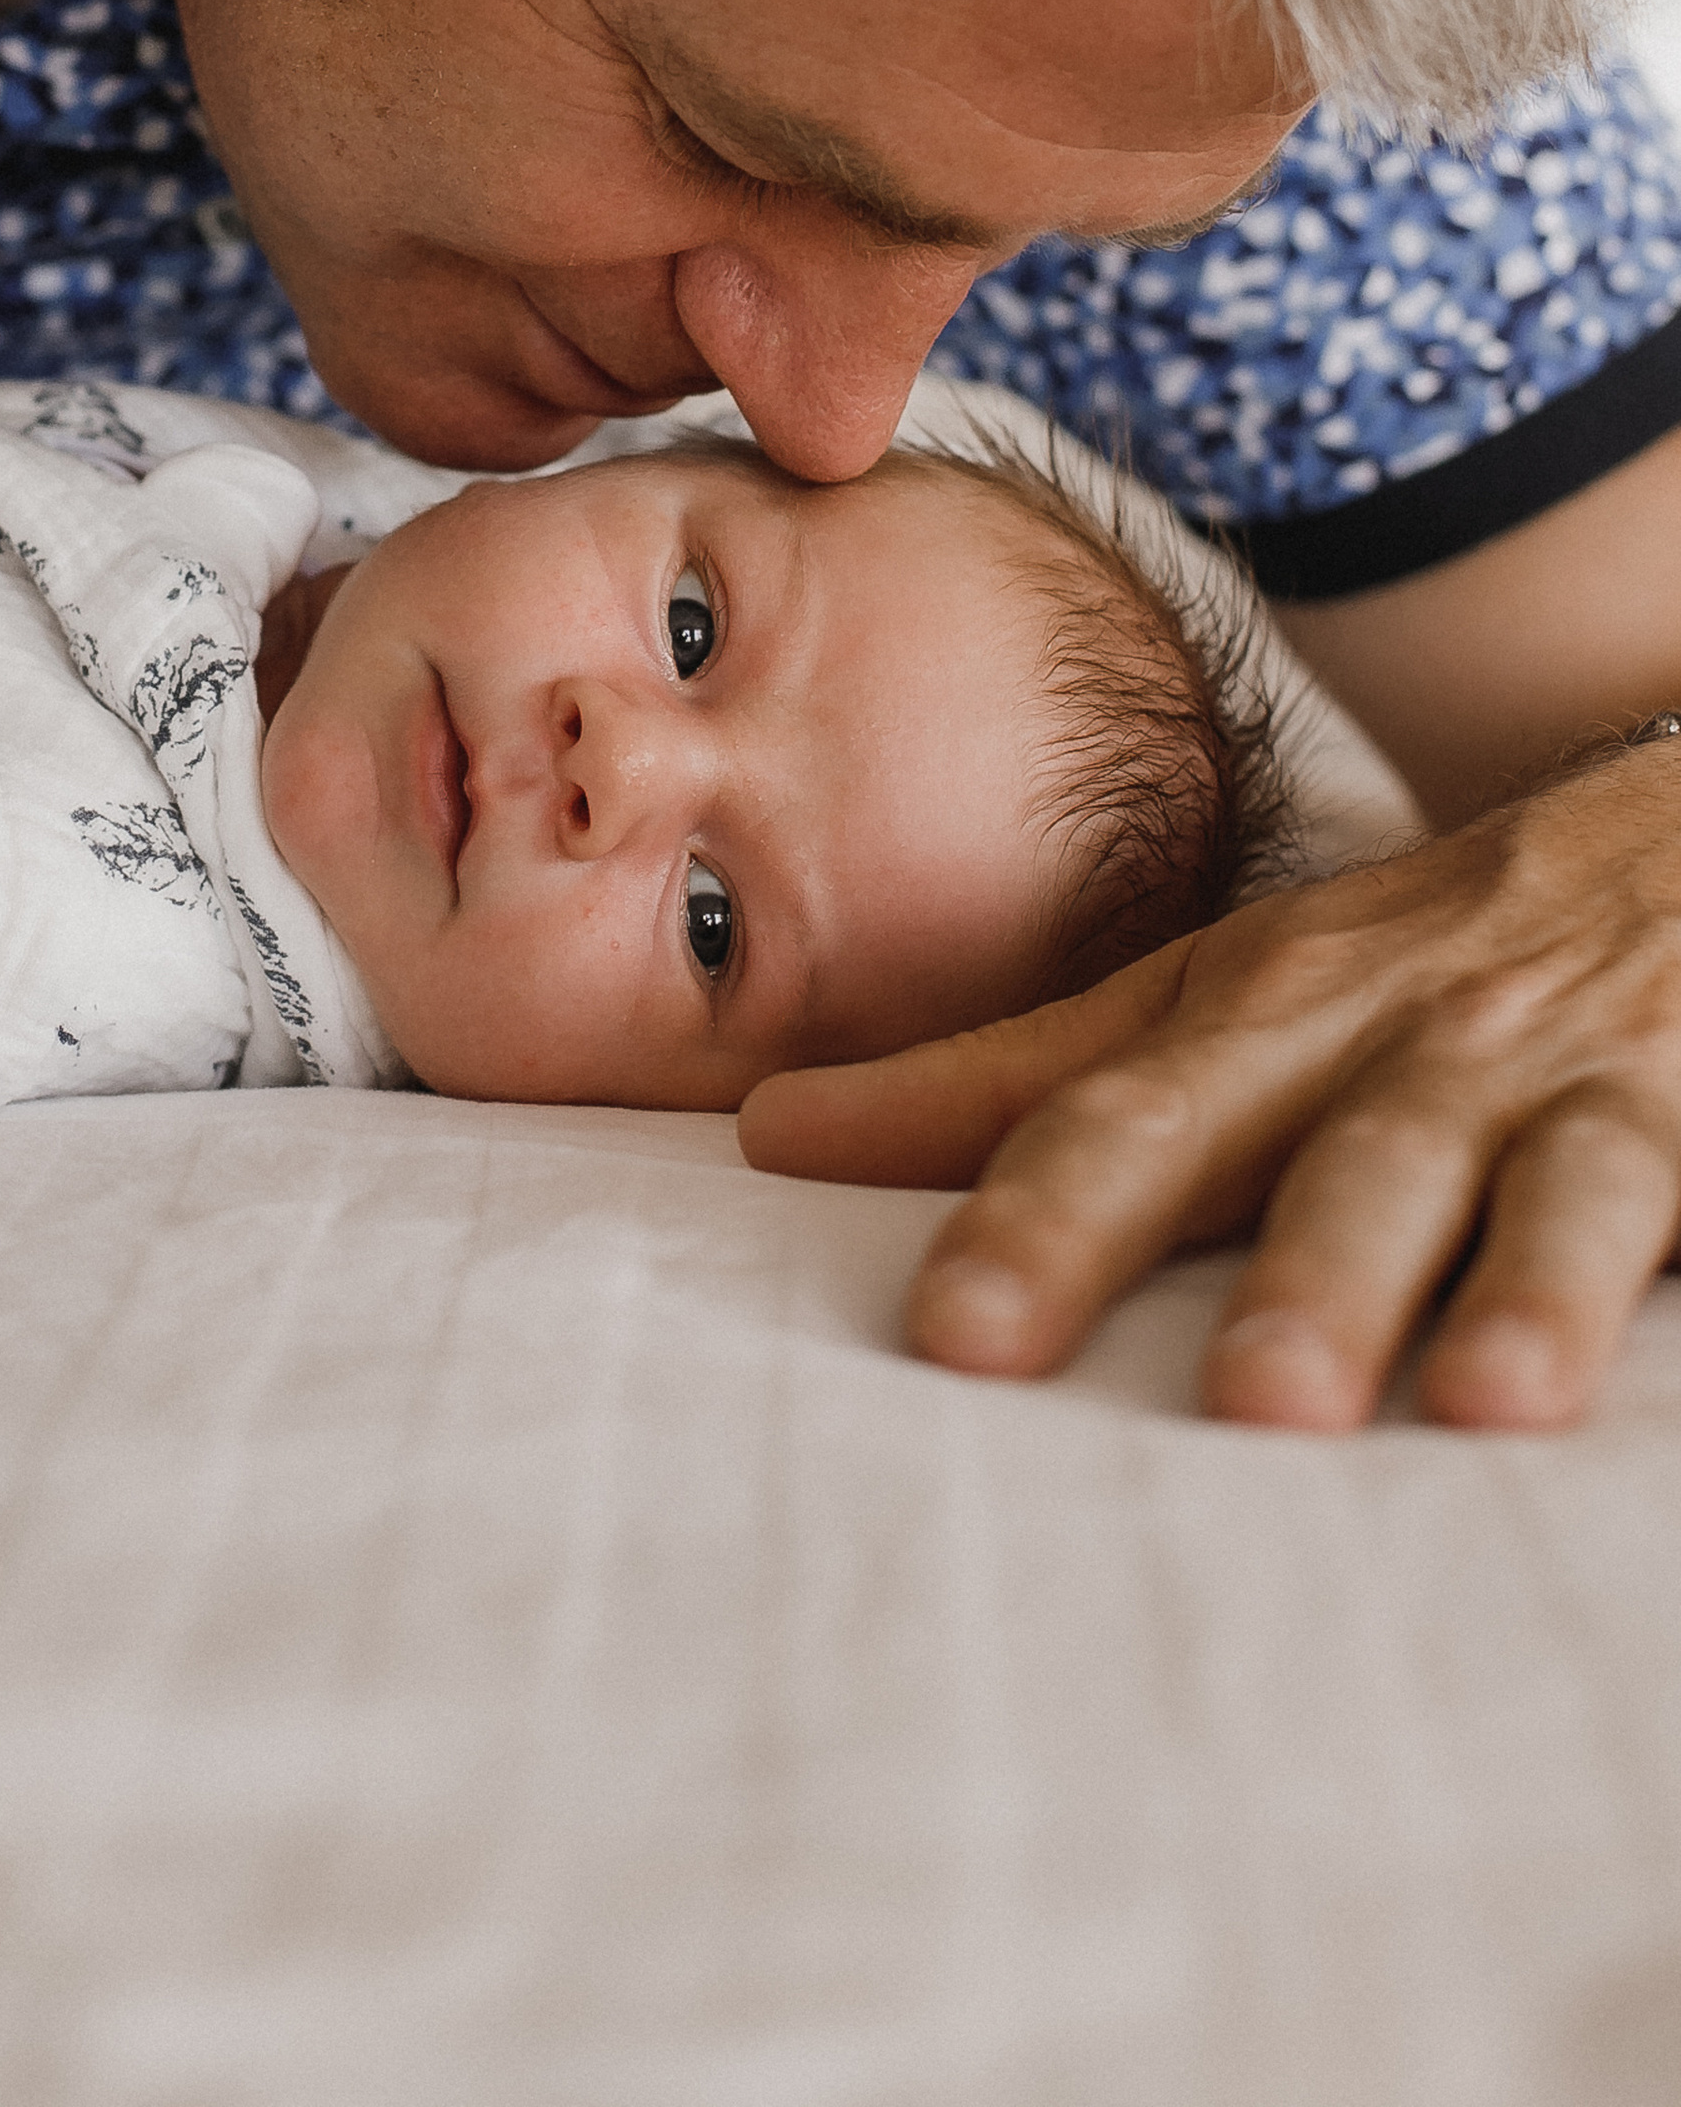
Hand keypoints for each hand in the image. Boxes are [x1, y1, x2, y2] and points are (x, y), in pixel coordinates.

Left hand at [739, 739, 1680, 1429]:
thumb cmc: (1435, 956)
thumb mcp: (1234, 993)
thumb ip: (1014, 1073)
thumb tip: (767, 1132)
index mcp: (1245, 1006)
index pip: (1080, 1103)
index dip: (977, 1192)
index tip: (879, 1296)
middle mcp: (1361, 1030)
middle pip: (1209, 1125)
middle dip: (1087, 1225)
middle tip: (976, 1341)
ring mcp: (1518, 1074)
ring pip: (1417, 1171)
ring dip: (1341, 1280)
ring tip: (1271, 1400)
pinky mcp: (1673, 1121)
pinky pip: (1617, 1211)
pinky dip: (1568, 1296)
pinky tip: (1520, 1397)